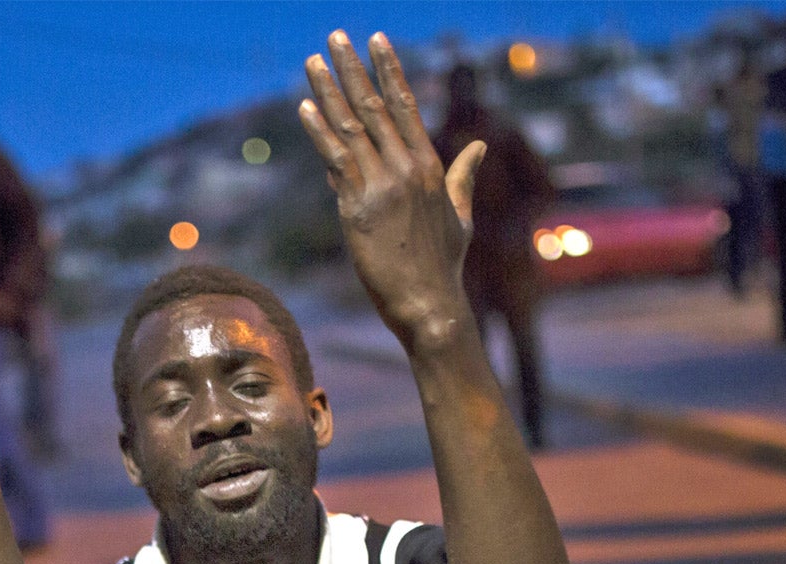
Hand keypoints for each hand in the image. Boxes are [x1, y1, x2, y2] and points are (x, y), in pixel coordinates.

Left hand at [297, 31, 484, 345]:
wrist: (430, 305)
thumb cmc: (444, 265)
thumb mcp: (460, 214)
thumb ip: (463, 175)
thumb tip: (480, 145)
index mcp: (430, 166)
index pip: (405, 106)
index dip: (388, 70)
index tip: (375, 41)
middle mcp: (406, 169)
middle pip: (374, 107)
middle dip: (353, 69)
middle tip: (335, 37)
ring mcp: (382, 187)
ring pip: (351, 128)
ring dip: (329, 91)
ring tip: (313, 61)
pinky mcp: (358, 209)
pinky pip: (335, 161)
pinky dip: (318, 132)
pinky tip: (305, 106)